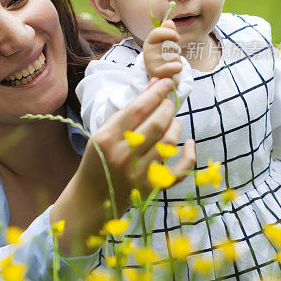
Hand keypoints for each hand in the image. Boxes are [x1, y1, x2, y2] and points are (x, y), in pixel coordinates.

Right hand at [52, 78, 195, 252]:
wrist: (91, 198)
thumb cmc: (98, 160)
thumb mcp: (104, 133)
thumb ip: (129, 112)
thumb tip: (155, 85)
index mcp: (107, 138)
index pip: (138, 108)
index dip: (156, 92)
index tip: (167, 82)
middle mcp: (123, 155)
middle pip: (158, 122)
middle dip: (168, 106)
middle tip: (169, 101)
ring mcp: (139, 173)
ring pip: (170, 141)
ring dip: (176, 125)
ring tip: (171, 120)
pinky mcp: (152, 187)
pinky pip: (180, 170)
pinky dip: (189, 155)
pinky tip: (189, 143)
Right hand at [143, 19, 182, 80]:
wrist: (161, 75)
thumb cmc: (165, 56)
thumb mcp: (166, 42)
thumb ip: (168, 31)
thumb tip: (169, 21)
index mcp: (149, 42)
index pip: (158, 32)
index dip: (170, 33)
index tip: (177, 38)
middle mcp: (147, 52)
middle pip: (170, 45)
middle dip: (176, 50)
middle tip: (170, 55)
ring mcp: (151, 63)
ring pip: (175, 56)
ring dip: (177, 59)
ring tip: (170, 63)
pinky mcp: (157, 73)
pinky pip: (176, 66)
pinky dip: (178, 68)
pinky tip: (172, 70)